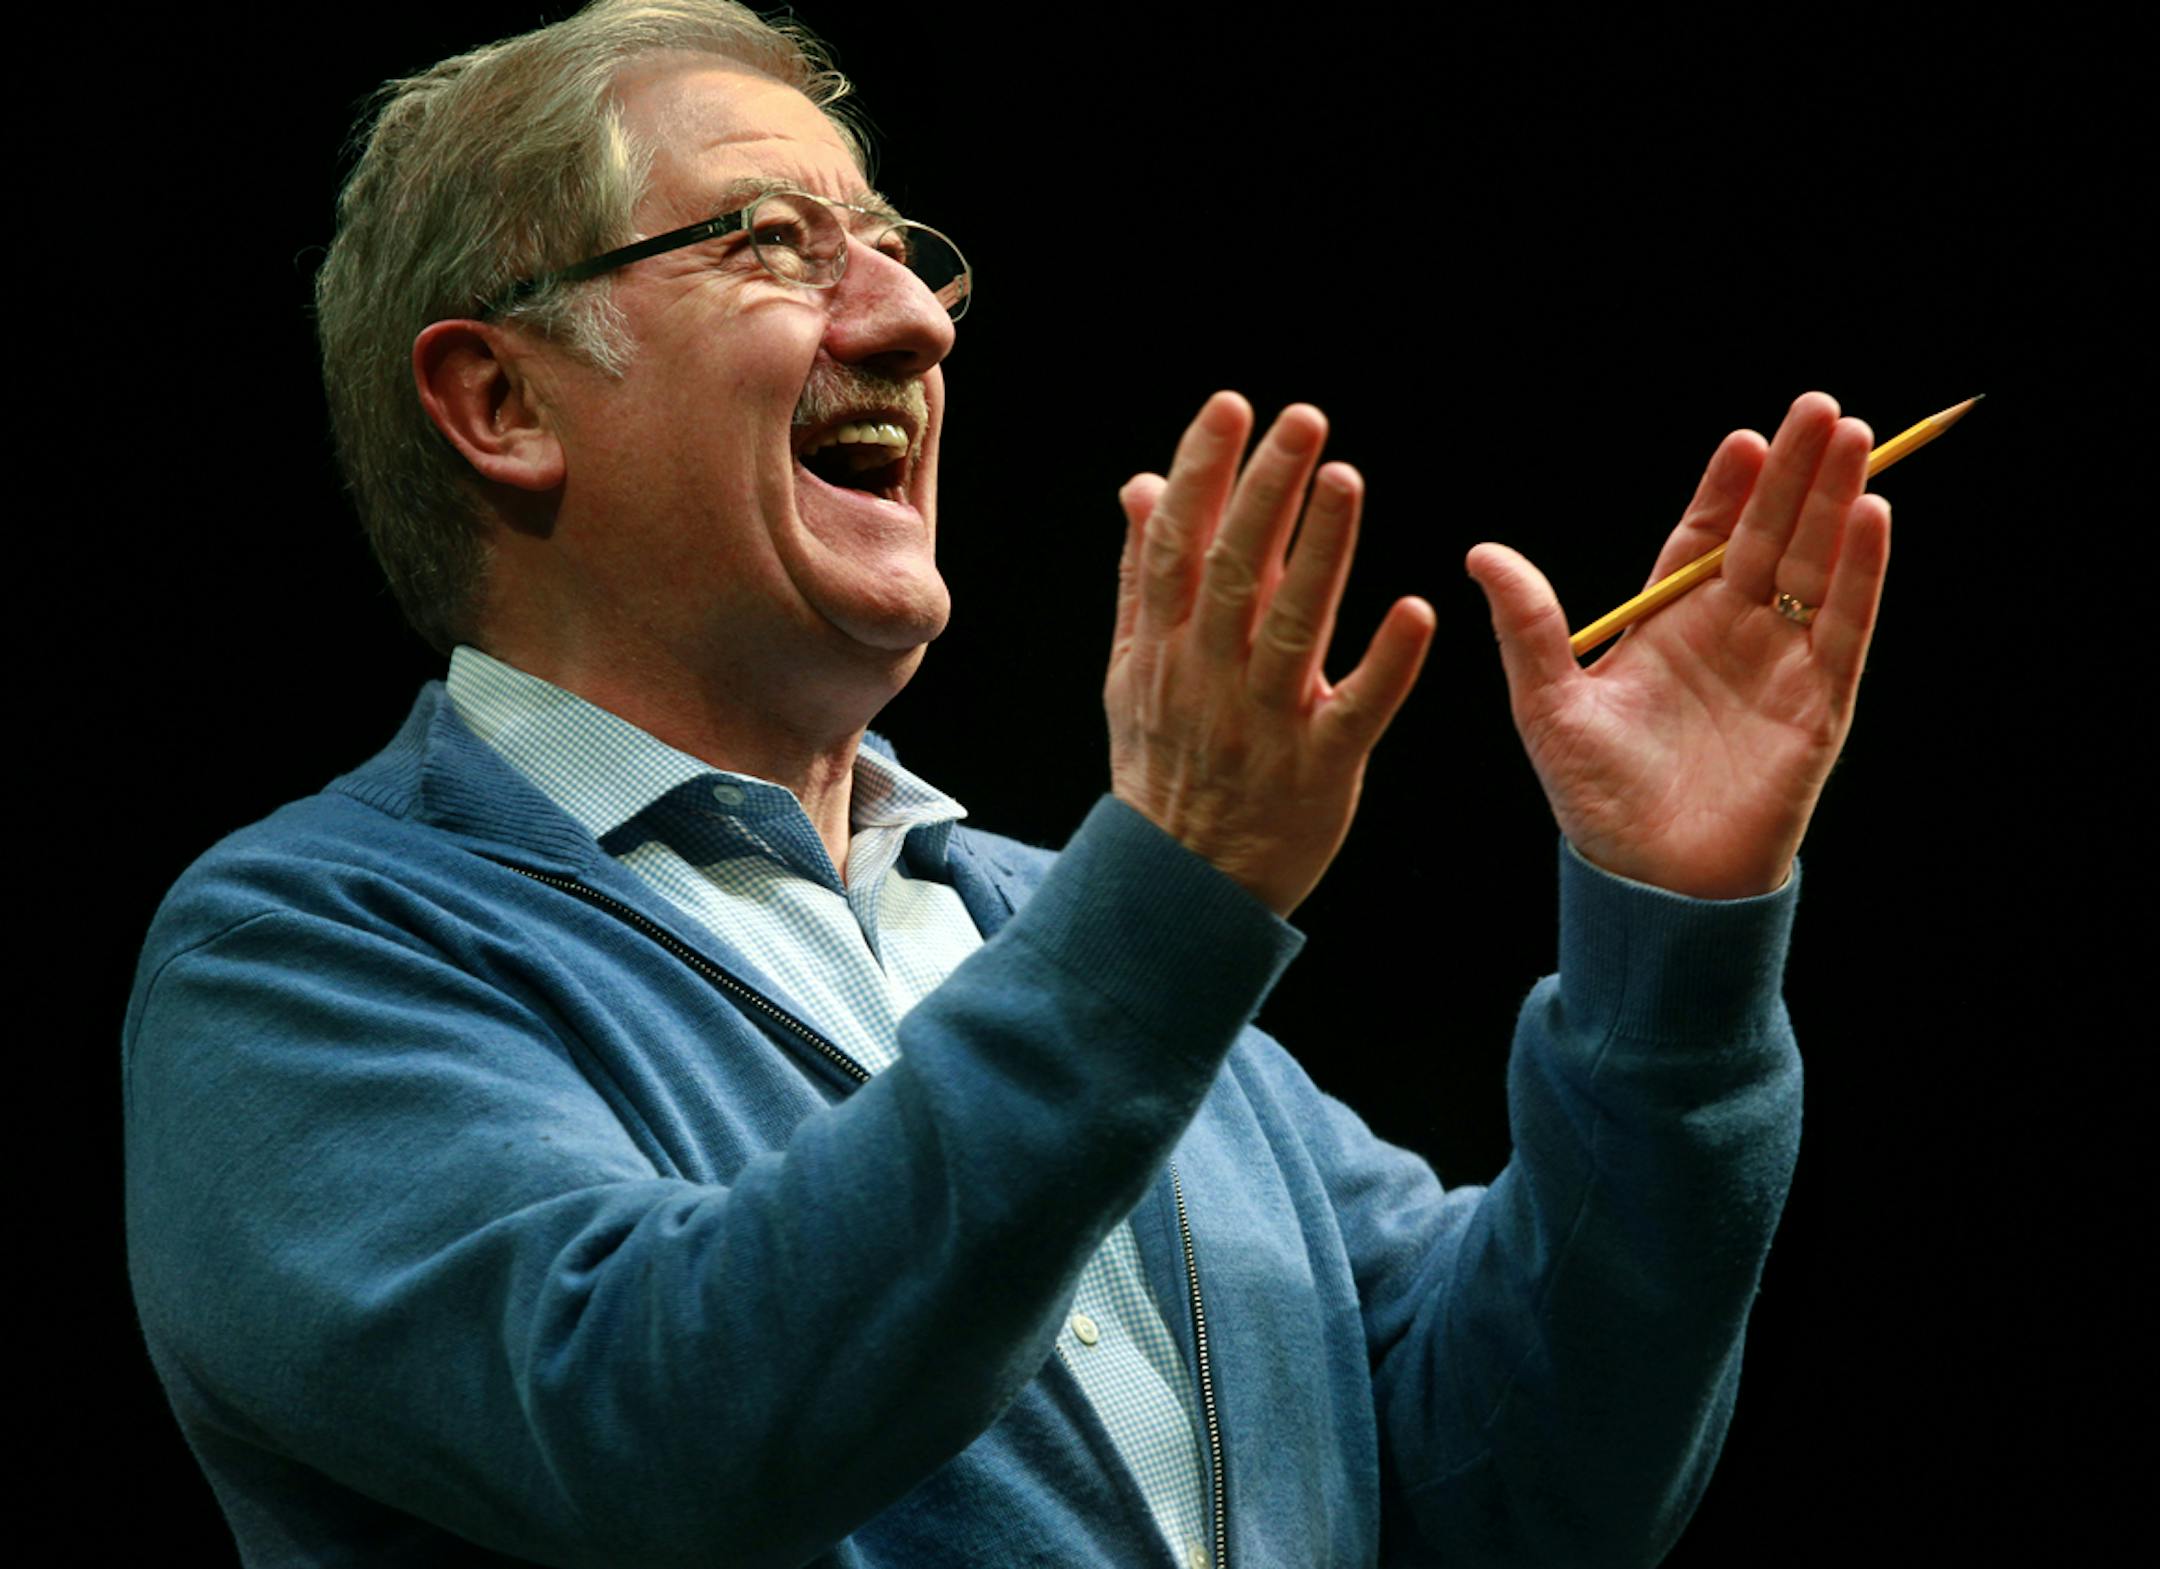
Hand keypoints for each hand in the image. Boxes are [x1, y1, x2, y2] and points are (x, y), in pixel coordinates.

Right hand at [1106, 392, 1434, 917]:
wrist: (1181, 883)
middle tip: (1303, 418)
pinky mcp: (1319, 770)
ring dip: (1320, 553)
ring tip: (1346, 480)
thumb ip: (1142, 576)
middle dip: (1266, 491)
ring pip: (1292, 630)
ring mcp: (1264, 725)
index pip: (1179, 544)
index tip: (1230, 406)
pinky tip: (1414, 610)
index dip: (1202, 472)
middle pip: (1236, 572)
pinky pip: (1355, 711)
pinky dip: (1385, 664)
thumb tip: (1143, 484)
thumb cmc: (1163, 763)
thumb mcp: (1133, 670)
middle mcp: (1209, 677)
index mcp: (1165, 646)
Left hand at [1466, 391, 1892, 898]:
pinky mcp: (1819, 705)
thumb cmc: (1596, 801)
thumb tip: (1480, 552)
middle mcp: (1730, 636)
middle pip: (1769, 537)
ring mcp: (1780, 666)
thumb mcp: (1550, 705)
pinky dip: (1860, 573)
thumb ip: (1527, 627)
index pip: (1705, 540)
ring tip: (1851, 438)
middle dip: (1795, 473)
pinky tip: (1872, 516)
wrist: (1648, 884)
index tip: (1745, 439)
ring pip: (1814, 567)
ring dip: (1836, 503)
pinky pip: (1844, 627)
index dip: (1727, 490)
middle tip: (1817, 406)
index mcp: (1668, 628)